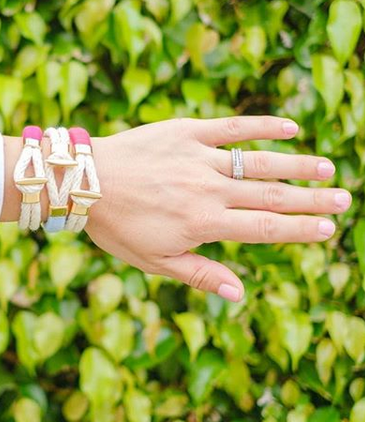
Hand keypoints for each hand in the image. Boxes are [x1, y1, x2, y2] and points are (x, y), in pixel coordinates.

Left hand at [86, 116, 350, 302]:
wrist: (83, 181)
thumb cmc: (115, 226)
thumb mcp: (153, 260)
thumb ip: (199, 274)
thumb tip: (239, 295)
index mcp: (202, 224)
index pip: (265, 228)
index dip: (300, 230)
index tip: (327, 230)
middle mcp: (208, 190)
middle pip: (271, 196)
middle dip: (311, 199)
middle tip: (343, 198)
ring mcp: (198, 158)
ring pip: (259, 162)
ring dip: (296, 165)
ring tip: (326, 167)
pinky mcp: (185, 132)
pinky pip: (231, 128)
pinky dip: (262, 126)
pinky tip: (290, 126)